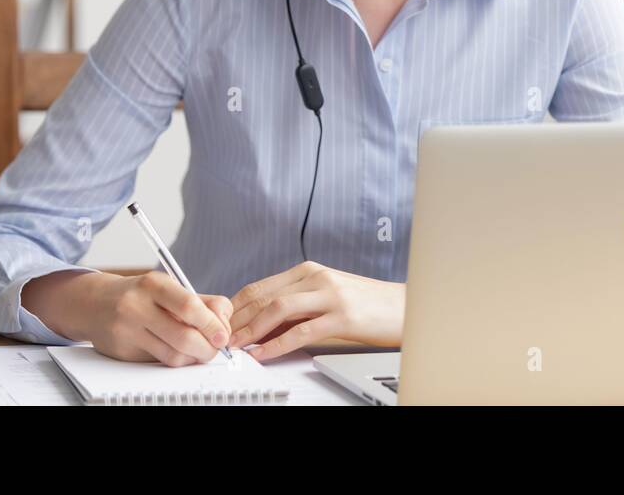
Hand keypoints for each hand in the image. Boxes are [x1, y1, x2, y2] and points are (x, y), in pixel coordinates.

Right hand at [80, 271, 232, 365]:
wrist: (96, 303)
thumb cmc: (141, 294)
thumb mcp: (169, 288)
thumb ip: (201, 301)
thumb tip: (226, 321)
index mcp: (154, 284)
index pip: (189, 306)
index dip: (211, 324)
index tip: (223, 335)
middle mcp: (137, 306)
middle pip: (183, 336)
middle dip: (207, 348)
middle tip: (216, 348)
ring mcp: (127, 330)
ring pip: (172, 355)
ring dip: (193, 358)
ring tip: (199, 351)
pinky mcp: (122, 352)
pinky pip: (158, 362)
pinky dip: (176, 361)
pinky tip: (179, 352)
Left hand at [226, 261, 404, 360]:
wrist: (403, 307)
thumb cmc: (365, 304)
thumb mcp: (326, 295)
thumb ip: (297, 303)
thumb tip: (262, 321)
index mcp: (309, 271)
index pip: (260, 286)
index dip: (235, 306)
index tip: (221, 322)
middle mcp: (316, 278)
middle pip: (264, 296)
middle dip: (237, 319)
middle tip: (220, 337)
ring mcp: (330, 295)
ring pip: (278, 310)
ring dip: (252, 330)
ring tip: (237, 346)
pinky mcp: (342, 316)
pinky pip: (301, 331)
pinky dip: (276, 343)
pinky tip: (263, 353)